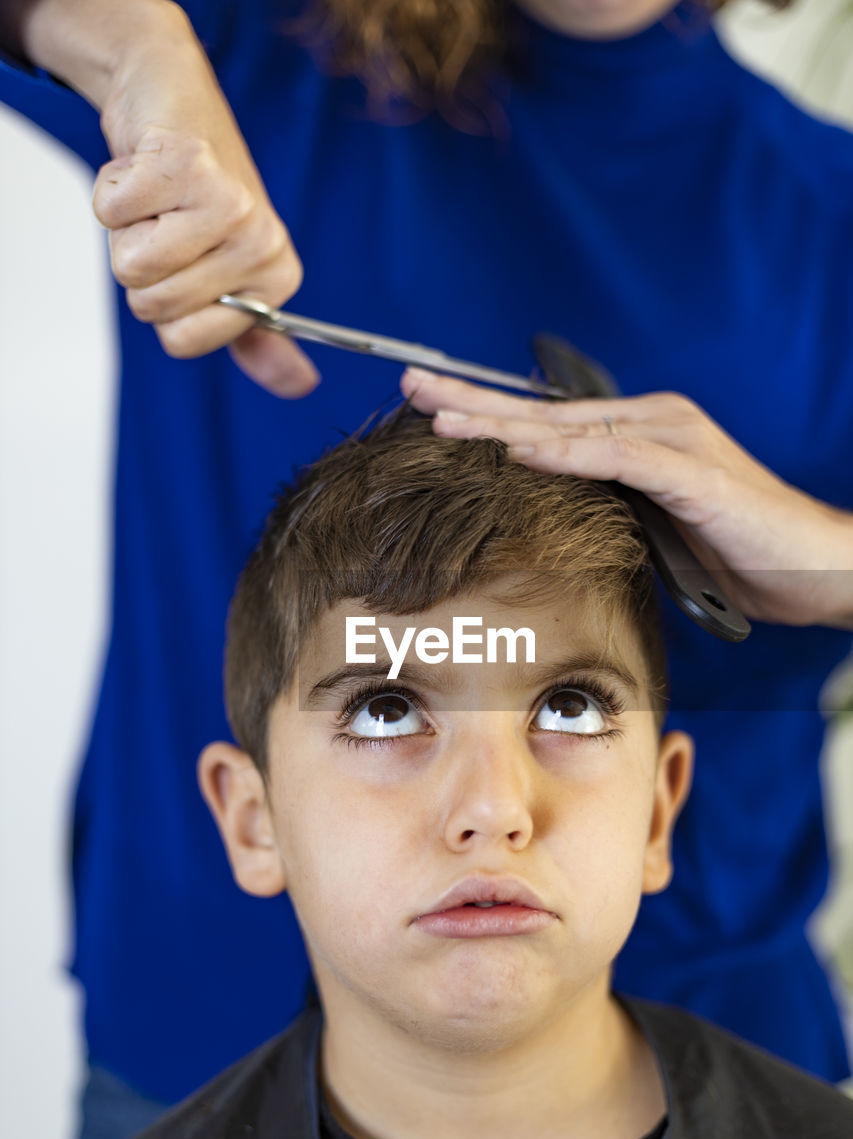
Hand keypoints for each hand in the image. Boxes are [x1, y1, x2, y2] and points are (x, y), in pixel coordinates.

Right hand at [21, 0, 316, 396]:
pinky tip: (142, 169)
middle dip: (140, 266)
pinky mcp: (186, 165)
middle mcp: (261, 245)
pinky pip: (114, 214)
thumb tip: (300, 388)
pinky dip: (112, 190)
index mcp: (275, 280)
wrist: (175, 100)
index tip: (185, 263)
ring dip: (125, 229)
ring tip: (157, 200)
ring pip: (133, 265)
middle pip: (153, 306)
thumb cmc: (200, 194)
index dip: (164, 307)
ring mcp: (229, 205)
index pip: (182, 341)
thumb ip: (258, 338)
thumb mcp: (235, 273)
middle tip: (166, 223)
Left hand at [401, 369, 852, 628]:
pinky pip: (615, 459)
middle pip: (545, 410)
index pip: (547, 419)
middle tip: (411, 386)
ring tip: (441, 417)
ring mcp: (672, 441)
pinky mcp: (691, 472)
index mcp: (638, 434)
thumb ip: (610, 508)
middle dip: (472, 399)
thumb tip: (554, 517)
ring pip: (569, 427)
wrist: (813, 563)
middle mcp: (651, 423)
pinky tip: (516, 448)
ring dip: (501, 422)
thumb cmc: (738, 550)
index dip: (485, 412)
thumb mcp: (656, 527)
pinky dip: (563, 454)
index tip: (428, 408)